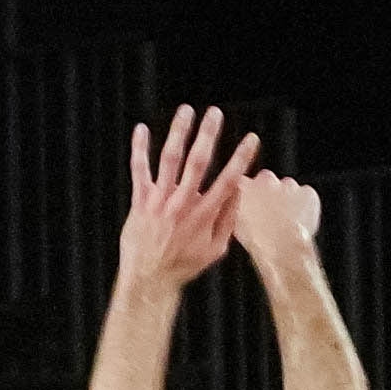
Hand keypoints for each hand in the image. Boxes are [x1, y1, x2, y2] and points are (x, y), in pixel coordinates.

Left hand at [117, 108, 251, 292]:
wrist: (149, 278)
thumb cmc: (184, 265)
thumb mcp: (216, 249)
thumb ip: (228, 220)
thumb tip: (239, 192)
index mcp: (205, 215)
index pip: (228, 180)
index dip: (241, 158)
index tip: (251, 138)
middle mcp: (183, 204)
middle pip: (198, 162)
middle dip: (208, 135)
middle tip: (215, 113)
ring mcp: (160, 201)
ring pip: (170, 159)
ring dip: (178, 132)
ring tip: (186, 111)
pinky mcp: (140, 202)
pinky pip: (139, 170)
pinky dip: (139, 149)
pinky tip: (141, 128)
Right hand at [230, 162, 323, 277]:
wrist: (282, 247)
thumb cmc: (259, 240)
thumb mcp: (238, 225)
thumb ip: (240, 209)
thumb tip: (243, 210)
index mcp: (246, 187)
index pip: (246, 182)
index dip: (253, 194)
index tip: (256, 203)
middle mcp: (267, 181)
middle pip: (269, 181)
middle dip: (272, 193)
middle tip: (274, 212)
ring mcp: (289, 185)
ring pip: (290, 188)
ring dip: (289, 199)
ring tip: (289, 220)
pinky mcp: (307, 192)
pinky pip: (307, 195)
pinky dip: (306, 204)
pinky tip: (301, 219)